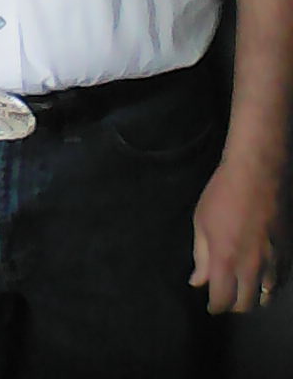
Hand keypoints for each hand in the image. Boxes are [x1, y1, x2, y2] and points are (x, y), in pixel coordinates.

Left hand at [190, 159, 281, 313]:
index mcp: (225, 260)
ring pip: (266, 297)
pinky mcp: (288, 254)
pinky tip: (264, 281)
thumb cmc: (222, 194)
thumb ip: (201, 256)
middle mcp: (252, 268)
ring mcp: (273, 263)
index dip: (215, 306)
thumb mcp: (202, 221)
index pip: (222, 300)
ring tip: (245, 290)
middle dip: (233, 305)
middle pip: (245, 304)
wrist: (258, 173)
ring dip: (254, 298)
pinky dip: (272, 287)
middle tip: (227, 297)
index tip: (211, 305)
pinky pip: (282, 283)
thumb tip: (197, 282)